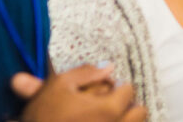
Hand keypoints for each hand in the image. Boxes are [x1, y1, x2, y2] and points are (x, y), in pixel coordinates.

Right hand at [12, 65, 145, 121]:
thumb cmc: (43, 118)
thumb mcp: (58, 86)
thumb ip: (86, 73)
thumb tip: (109, 66)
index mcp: (109, 109)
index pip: (129, 90)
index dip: (117, 87)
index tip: (107, 91)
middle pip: (140, 112)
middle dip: (128, 107)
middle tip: (112, 107)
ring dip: (127, 120)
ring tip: (109, 118)